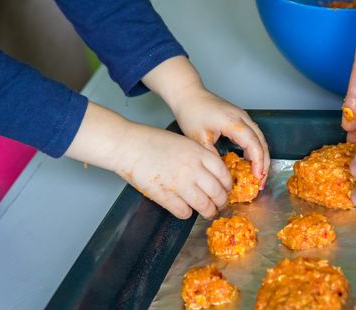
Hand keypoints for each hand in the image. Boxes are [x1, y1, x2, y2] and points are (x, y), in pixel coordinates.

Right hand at [115, 124, 231, 218]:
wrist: (127, 145)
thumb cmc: (151, 141)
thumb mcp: (183, 142)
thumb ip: (198, 156)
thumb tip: (210, 173)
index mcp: (198, 153)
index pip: (224, 174)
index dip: (227, 185)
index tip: (226, 189)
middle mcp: (193, 168)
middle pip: (217, 192)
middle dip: (220, 202)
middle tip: (219, 205)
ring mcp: (179, 183)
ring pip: (204, 205)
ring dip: (208, 211)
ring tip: (207, 213)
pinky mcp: (165, 195)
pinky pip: (184, 212)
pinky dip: (187, 214)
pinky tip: (185, 210)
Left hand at [172, 88, 269, 186]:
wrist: (188, 94)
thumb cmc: (191, 112)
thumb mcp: (199, 138)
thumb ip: (212, 155)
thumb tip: (222, 173)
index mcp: (233, 122)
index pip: (253, 143)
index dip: (258, 162)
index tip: (258, 177)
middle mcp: (242, 117)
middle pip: (261, 141)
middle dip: (264, 163)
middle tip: (261, 182)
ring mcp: (242, 116)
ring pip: (259, 138)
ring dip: (261, 156)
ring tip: (258, 175)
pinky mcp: (239, 118)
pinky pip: (253, 135)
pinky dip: (255, 149)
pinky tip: (250, 162)